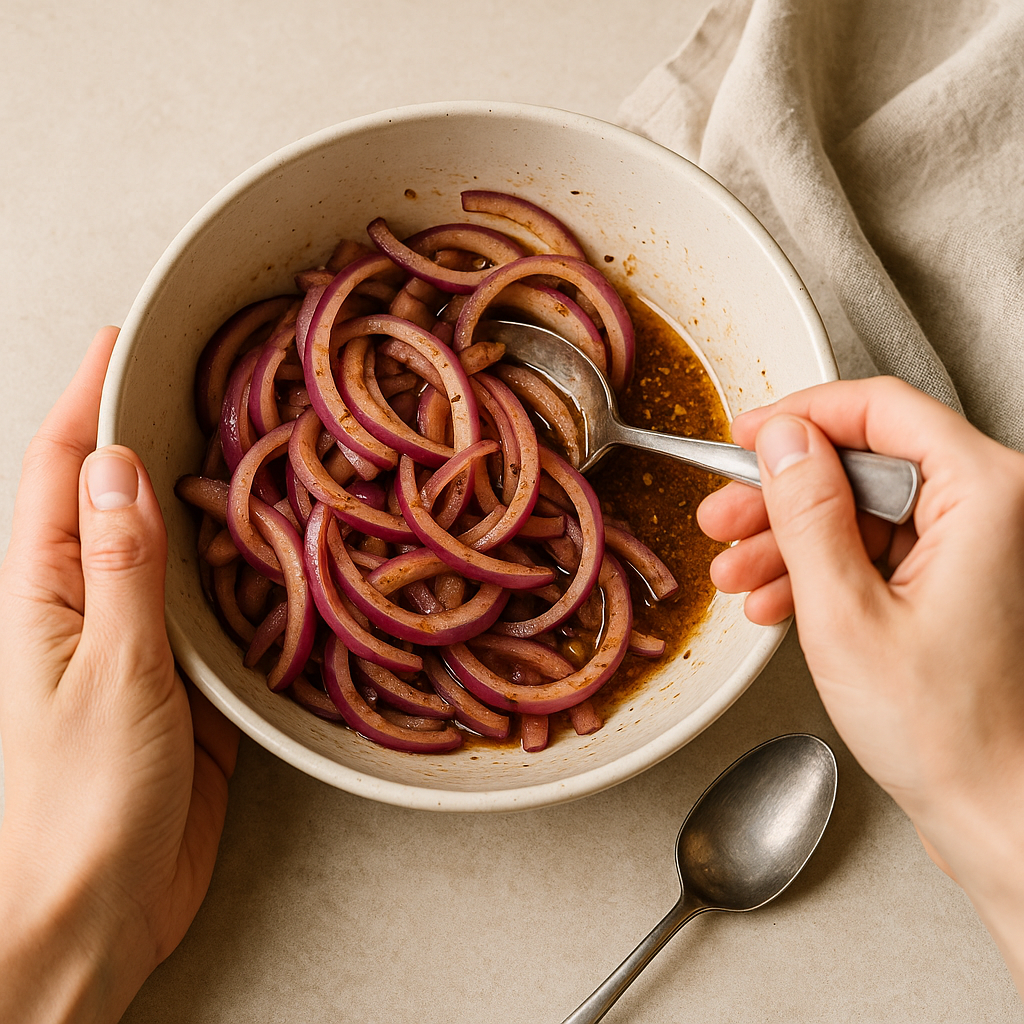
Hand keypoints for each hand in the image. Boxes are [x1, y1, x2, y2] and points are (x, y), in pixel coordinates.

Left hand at [0, 328, 238, 1023]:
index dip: (89, 395)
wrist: (99, 913)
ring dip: (212, 499)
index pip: (63, 468)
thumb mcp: (110, 671)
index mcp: (47, 590)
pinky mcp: (192, 682)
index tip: (125, 334)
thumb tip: (119, 461)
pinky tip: (288, 549)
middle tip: (213, 376)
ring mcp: (145, 640)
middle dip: (154, 430)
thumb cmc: (82, 801)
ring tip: (262, 444)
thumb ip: (121, 567)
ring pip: (180, 548)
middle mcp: (94, 602)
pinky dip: (252, 573)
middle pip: (120, 495)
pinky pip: (225, 609)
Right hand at [697, 376, 1023, 992]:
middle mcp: (988, 508)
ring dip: (789, 538)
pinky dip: (819, 569)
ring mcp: (971, 546)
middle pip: (863, 461)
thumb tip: (780, 441)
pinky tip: (775, 599)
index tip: (745, 435)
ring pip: (861, 508)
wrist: (992, 807)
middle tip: (722, 515)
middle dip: (781, 493)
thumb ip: (807, 513)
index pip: (879, 408)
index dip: (799, 416)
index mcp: (982, 494)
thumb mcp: (845, 612)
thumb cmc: (944, 731)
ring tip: (735, 574)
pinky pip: (874, 549)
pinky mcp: (952, 579)